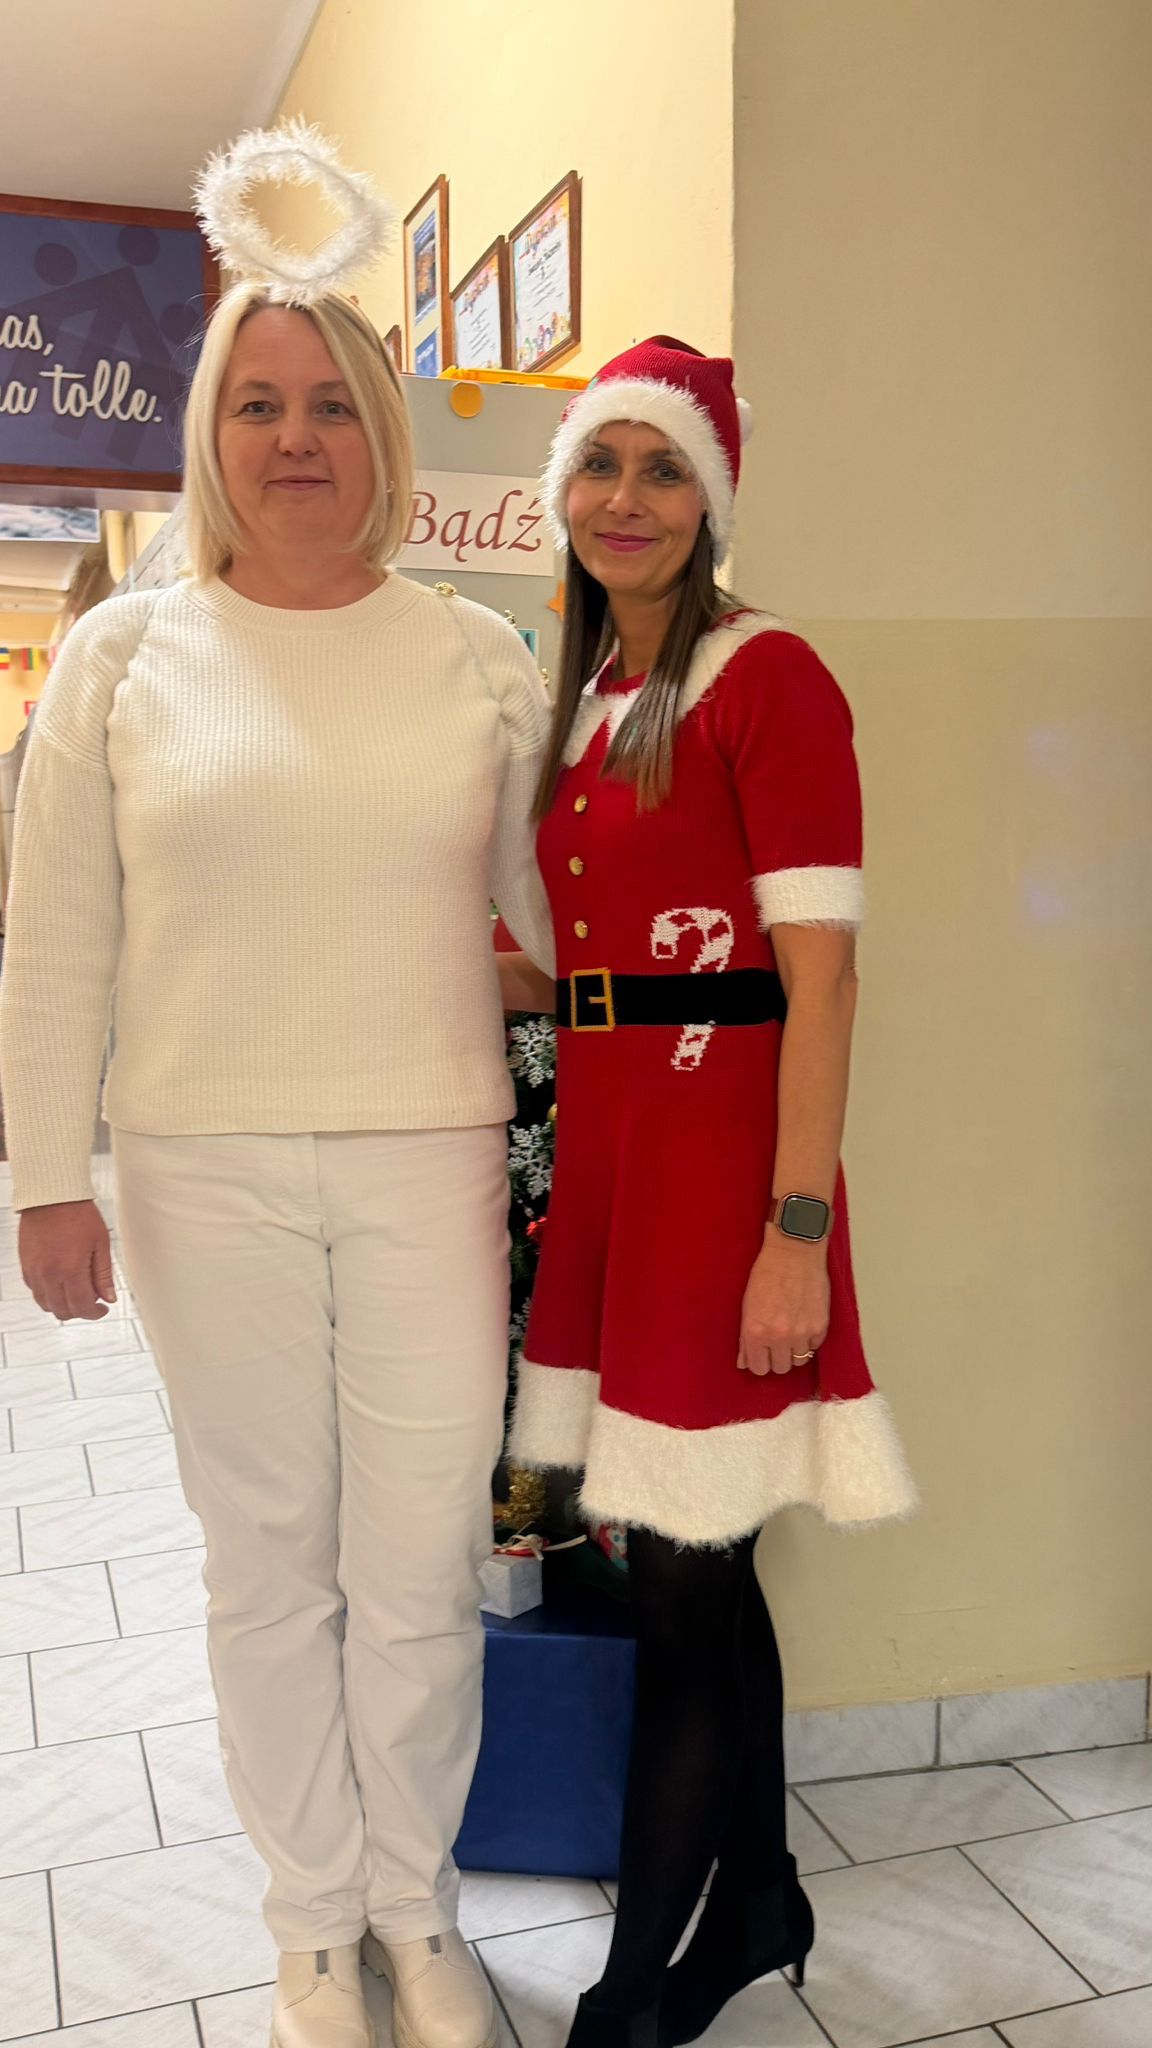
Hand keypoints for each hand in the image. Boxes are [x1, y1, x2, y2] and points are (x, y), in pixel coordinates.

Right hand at [19, 1201, 116, 1321]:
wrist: (51, 1196)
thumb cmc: (78, 1214)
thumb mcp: (101, 1243)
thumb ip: (104, 1275)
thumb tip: (108, 1298)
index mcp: (70, 1269)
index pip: (82, 1307)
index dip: (95, 1313)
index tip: (103, 1309)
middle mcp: (49, 1275)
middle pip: (63, 1311)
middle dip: (80, 1311)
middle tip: (92, 1301)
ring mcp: (34, 1272)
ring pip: (46, 1305)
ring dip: (63, 1305)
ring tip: (77, 1292)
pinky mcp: (25, 1266)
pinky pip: (35, 1291)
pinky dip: (49, 1294)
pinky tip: (61, 1283)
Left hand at [738, 1234, 828, 1377]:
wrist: (794, 1251)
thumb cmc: (767, 1272)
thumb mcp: (747, 1304)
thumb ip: (745, 1338)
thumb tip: (744, 1362)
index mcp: (755, 1332)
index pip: (758, 1368)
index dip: (759, 1361)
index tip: (761, 1353)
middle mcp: (778, 1337)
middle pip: (780, 1368)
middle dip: (776, 1357)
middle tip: (776, 1342)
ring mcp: (801, 1333)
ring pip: (798, 1361)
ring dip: (794, 1350)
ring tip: (791, 1331)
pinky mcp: (820, 1327)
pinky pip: (814, 1348)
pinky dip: (809, 1340)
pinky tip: (803, 1322)